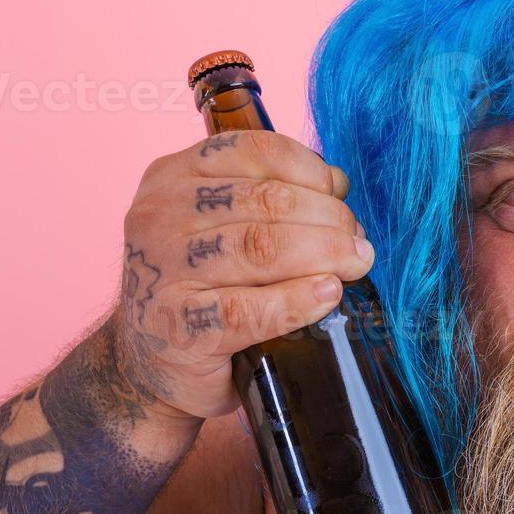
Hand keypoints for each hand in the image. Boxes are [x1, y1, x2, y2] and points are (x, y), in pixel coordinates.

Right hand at [112, 129, 372, 420]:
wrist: (155, 361)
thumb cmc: (203, 286)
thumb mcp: (226, 227)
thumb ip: (273, 198)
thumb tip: (338, 183)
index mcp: (173, 176)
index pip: (254, 151)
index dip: (310, 172)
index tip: (339, 197)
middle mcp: (160, 215)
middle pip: (266, 201)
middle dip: (327, 220)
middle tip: (358, 245)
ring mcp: (163, 270)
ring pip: (260, 248)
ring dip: (323, 255)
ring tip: (355, 264)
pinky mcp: (178, 326)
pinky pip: (249, 308)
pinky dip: (297, 301)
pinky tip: (327, 296)